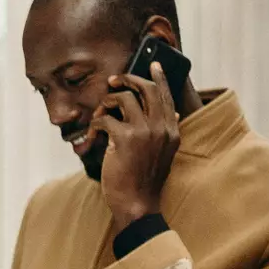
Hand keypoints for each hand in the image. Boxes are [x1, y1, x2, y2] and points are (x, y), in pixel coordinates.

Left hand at [90, 61, 181, 230]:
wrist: (138, 204)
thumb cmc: (145, 179)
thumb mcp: (164, 153)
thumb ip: (167, 131)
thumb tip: (175, 113)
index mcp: (171, 130)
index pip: (166, 95)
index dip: (158, 77)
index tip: (152, 63)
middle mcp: (161, 127)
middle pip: (146, 88)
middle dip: (127, 79)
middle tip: (113, 81)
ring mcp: (144, 132)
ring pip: (122, 98)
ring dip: (106, 103)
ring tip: (100, 115)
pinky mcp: (124, 139)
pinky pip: (104, 118)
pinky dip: (95, 124)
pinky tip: (93, 136)